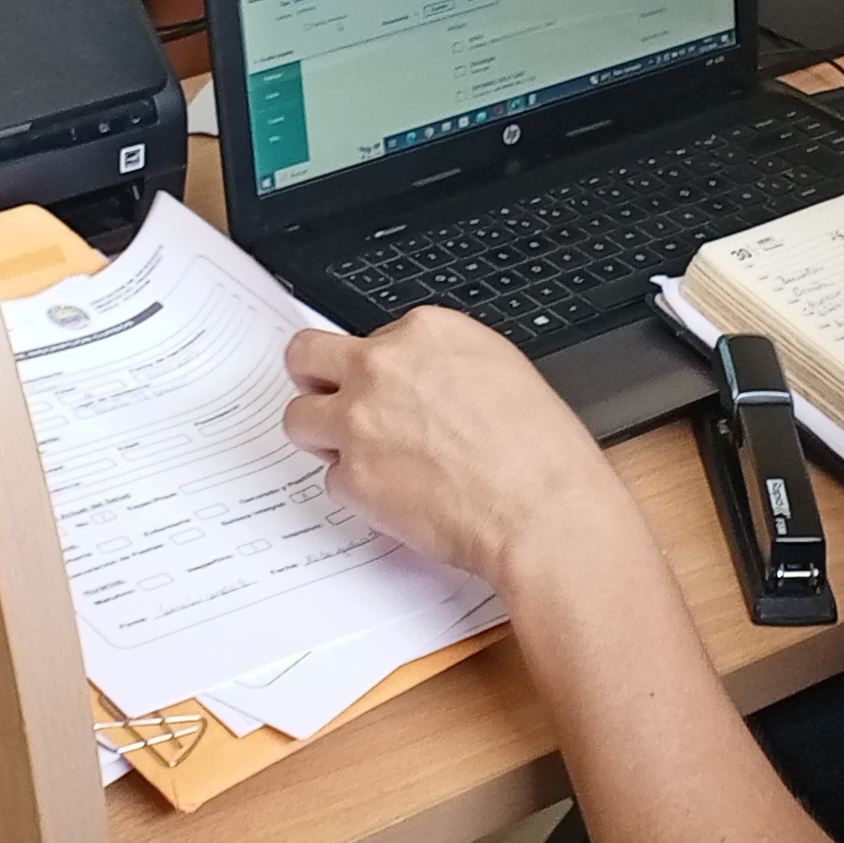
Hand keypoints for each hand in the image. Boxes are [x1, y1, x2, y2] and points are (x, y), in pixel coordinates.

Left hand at [282, 308, 631, 588]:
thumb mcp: (499, 371)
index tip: (377, 388)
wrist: (544, 511)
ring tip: (363, 459)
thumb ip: (440, 364)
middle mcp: (383, 366)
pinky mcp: (351, 476)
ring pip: (299, 418)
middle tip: (328, 403)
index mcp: (426, 332)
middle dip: (314, 381)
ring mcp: (359, 420)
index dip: (371, 369)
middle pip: (305, 356)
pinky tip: (398, 498)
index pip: (365, 337)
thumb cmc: (540, 452)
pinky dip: (357, 492)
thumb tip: (417, 378)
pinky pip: (331, 480)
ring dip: (323, 438)